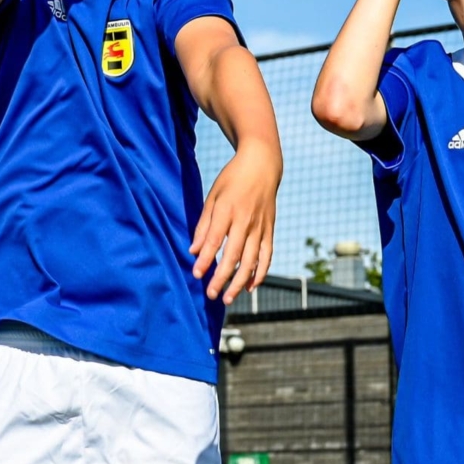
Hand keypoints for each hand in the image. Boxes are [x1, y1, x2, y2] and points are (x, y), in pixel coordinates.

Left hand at [190, 146, 280, 303]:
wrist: (262, 166)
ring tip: (228, 298)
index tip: (196, 274)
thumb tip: (194, 251)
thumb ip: (203, 225)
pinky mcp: (270, 230)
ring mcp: (260, 227)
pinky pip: (266, 256)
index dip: (205, 260)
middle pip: (233, 255)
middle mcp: (245, 221)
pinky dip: (260, 273)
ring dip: (240, 282)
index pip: (215, 240)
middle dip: (221, 278)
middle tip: (211, 295)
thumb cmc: (231, 180)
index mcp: (227, 210)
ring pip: (252, 261)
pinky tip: (250, 287)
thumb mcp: (212, 197)